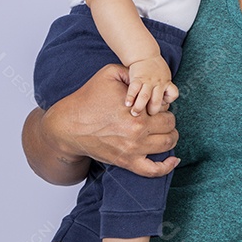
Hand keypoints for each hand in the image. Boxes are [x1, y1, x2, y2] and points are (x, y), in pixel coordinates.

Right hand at [41, 64, 178, 177]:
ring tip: (165, 131)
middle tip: (159, 116)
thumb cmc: (88, 98)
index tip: (153, 103)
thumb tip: (148, 76)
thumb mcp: (109, 74)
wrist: (68, 126)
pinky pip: (153, 171)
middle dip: (167, 118)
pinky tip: (174, 160)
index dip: (162, 103)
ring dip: (170, 137)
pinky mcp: (126, 162)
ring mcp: (133, 150)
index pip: (165, 107)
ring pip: (167, 145)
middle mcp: (137, 132)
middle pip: (169, 125)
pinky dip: (166, 167)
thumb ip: (132, 71)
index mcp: (136, 110)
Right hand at [126, 55, 178, 115]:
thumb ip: (164, 91)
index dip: (167, 101)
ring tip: (134, 113)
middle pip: (157, 100)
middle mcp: (158, 83)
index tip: (160, 107)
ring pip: (146, 96)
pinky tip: (127, 103)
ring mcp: (148, 81)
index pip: (173, 94)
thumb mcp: (164, 78)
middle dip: (152, 110)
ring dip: (140, 106)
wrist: (144, 54)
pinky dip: (131, 96)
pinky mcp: (137, 78)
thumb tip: (163, 106)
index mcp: (166, 83)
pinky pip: (134, 88)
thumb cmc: (154, 70)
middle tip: (146, 118)